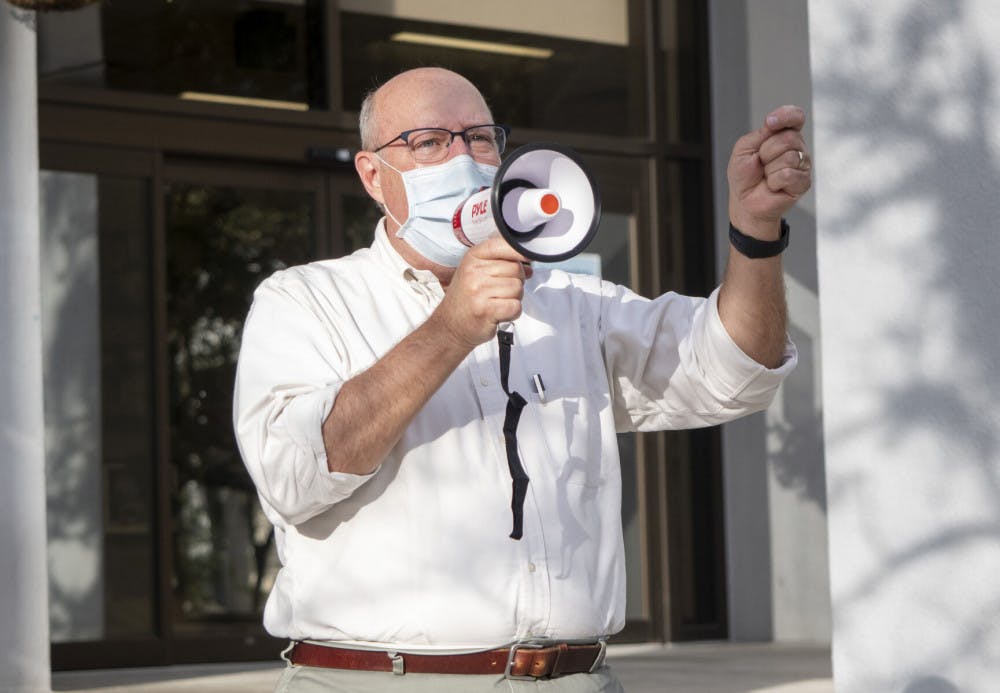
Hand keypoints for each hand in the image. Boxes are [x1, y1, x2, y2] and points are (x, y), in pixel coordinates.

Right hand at [434, 237, 532, 347]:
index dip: (520, 252)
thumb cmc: (467, 299)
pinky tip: (499, 314)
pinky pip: (515, 306)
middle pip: (516, 269)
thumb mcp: (477, 272)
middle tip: (500, 292)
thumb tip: (530, 265)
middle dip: (516, 282)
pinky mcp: (485, 310)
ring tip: (497, 303)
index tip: (527, 259)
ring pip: (517, 288)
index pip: (503, 245)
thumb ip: (502, 264)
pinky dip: (512, 313)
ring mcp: (478, 290)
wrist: (450, 326)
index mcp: (473, 257)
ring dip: (514, 299)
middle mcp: (474, 271)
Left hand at [727, 105, 811, 237]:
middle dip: (766, 152)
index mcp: (783, 135)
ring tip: (766, 176)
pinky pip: (789, 175)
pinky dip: (774, 181)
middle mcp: (796, 147)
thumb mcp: (743, 148)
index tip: (770, 122)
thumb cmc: (744, 176)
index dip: (786, 115)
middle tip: (761, 163)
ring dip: (769, 168)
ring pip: (788, 157)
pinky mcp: (803, 182)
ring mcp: (802, 165)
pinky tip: (773, 186)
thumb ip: (760, 133)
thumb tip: (774, 124)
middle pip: (789, 138)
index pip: (796, 116)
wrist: (744, 202)